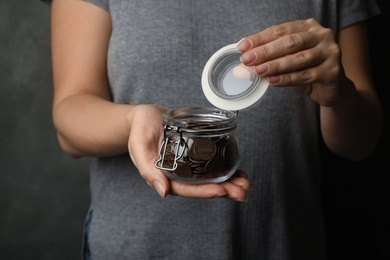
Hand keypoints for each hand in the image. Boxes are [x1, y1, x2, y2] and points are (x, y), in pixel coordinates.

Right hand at [127, 104, 250, 200]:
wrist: (145, 117)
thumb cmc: (140, 129)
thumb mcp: (139, 145)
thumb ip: (148, 168)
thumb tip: (163, 192)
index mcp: (164, 177)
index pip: (186, 189)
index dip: (204, 191)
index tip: (222, 191)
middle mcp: (178, 174)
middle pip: (202, 186)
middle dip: (224, 190)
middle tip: (243, 191)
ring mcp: (187, 165)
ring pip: (210, 178)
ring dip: (229, 182)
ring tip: (246, 182)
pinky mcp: (194, 155)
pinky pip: (211, 165)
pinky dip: (226, 169)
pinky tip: (239, 171)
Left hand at [237, 18, 349, 106]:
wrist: (332, 88)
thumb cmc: (307, 70)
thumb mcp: (288, 60)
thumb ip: (271, 58)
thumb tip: (246, 63)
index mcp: (309, 27)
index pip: (281, 30)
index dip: (260, 38)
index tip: (242, 47)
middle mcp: (322, 36)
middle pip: (290, 42)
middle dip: (265, 51)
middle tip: (247, 59)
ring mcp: (330, 52)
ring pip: (298, 59)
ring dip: (275, 65)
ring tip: (258, 71)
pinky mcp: (333, 72)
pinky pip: (306, 76)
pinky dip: (287, 79)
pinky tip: (273, 81)